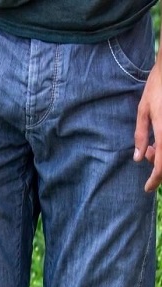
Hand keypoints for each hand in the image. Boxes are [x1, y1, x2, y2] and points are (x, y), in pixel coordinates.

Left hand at [134, 61, 161, 191]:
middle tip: (146, 151)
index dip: (155, 180)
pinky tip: (158, 138)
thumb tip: (139, 158)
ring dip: (161, 153)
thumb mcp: (143, 111)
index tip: (147, 188)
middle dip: (157, 163)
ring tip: (151, 143)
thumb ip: (141, 135)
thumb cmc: (158, 87)